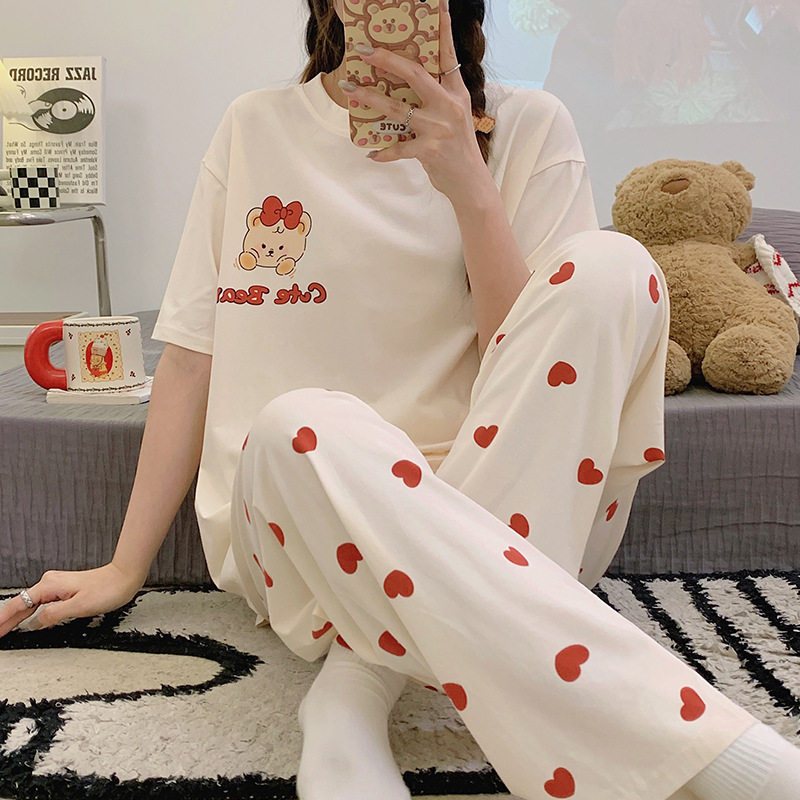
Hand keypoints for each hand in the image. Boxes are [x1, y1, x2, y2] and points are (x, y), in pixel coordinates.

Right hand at [0, 563, 143, 637]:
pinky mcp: (65, 589)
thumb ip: (53, 615)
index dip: (3, 619)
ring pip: (31, 603)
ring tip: (5, 630)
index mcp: (50, 586)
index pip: (19, 604)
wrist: (124, 577)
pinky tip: (28, 620)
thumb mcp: (79, 607)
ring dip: (17, 617)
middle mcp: (51, 583)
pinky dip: (31, 612)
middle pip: (22, 604)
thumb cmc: (108, 589)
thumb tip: (33, 624)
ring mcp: (57, 585)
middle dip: (6, 620)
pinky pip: (41, 602)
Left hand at [341, 0, 487, 198]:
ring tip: (351, 91)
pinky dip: (384, 152)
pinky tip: (372, 153)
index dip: (442, 29)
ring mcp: (439, 128)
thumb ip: (437, 98)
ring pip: (397, 108)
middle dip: (387, 60)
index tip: (437, 4)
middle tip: (365, 50)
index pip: (448, 55)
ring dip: (370, 99)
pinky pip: (399, 147)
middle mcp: (449, 106)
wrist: (470, 183)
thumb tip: (406, 84)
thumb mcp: (455, 117)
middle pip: (414, 74)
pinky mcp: (430, 150)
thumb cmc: (458, 148)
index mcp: (456, 93)